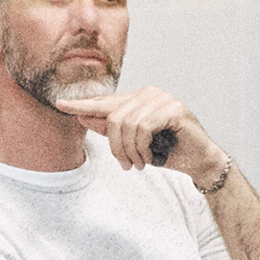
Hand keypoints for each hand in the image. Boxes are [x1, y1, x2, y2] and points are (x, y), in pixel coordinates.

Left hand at [61, 86, 229, 185]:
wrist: (199, 161)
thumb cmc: (168, 151)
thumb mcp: (132, 143)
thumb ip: (109, 129)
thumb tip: (82, 116)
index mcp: (138, 99)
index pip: (106, 102)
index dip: (82, 105)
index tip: (59, 104)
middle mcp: (149, 94)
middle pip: (114, 118)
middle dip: (116, 147)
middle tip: (126, 165)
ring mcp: (162, 99)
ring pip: (128, 124)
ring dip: (131, 151)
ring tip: (140, 164)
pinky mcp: (173, 109)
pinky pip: (144, 128)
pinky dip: (144, 148)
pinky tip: (151, 157)